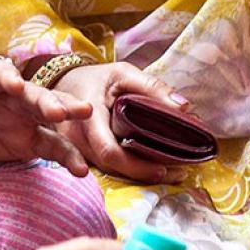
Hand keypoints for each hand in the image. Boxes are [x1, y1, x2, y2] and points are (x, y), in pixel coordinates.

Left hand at [0, 55, 92, 171]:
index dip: (5, 78)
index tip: (13, 84)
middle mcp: (10, 94)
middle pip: (30, 93)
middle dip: (46, 99)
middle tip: (64, 109)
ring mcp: (23, 117)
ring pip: (48, 115)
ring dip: (66, 115)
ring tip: (85, 118)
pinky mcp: (30, 141)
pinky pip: (52, 148)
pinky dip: (67, 157)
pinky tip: (82, 170)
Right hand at [55, 62, 195, 183]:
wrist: (65, 84)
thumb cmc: (96, 79)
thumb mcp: (123, 73)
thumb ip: (152, 87)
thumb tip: (184, 108)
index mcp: (88, 118)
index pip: (109, 151)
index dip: (135, 165)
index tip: (163, 168)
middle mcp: (78, 139)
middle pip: (112, 167)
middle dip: (145, 174)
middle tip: (178, 173)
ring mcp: (77, 150)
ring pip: (110, 172)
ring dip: (140, 175)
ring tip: (172, 172)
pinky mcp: (83, 156)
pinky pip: (107, 169)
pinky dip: (130, 171)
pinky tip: (152, 168)